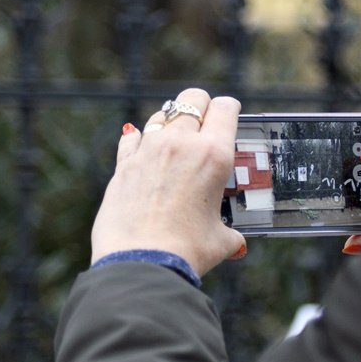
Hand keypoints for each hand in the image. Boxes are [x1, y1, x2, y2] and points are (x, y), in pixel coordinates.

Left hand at [91, 88, 245, 276]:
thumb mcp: (220, 240)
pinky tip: (143, 150)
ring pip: (162, 115)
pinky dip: (140, 140)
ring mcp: (149, 150)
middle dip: (201, 106)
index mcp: (214, 156)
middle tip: (204, 122)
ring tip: (175, 141)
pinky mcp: (124, 164)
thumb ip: (230, 234)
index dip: (229, 109)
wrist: (142, 262)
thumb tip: (236, 243)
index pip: (225, 108)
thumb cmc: (187, 251)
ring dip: (171, 123)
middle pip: (192, 99)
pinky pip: (132, 137)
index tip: (229, 114)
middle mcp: (181, 144)